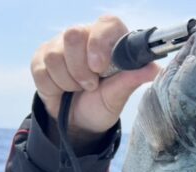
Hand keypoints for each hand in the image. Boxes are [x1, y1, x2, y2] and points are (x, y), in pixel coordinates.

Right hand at [30, 15, 158, 142]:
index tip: (100, 67)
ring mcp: (60, 45)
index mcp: (109, 40)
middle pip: (73, 35)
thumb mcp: (118, 96)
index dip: (100, 43)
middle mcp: (84, 36)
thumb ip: (131, 80)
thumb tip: (154, 69)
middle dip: (81, 69)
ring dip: (69, 81)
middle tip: (91, 86)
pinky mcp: (41, 58)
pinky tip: (63, 91)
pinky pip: (42, 69)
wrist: (79, 123)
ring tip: (79, 89)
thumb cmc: (103, 104)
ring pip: (55, 55)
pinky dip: (54, 87)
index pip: (106, 24)